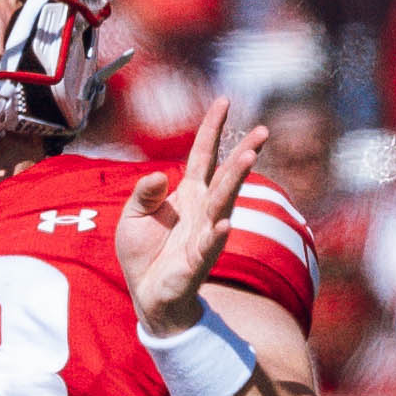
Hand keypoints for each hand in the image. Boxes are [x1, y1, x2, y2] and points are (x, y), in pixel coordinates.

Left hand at [117, 98, 267, 336]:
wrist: (147, 293)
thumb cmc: (143, 251)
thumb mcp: (133, 214)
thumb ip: (144, 192)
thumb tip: (160, 174)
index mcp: (188, 193)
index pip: (203, 155)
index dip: (212, 129)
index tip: (223, 101)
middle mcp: (203, 209)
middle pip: (225, 175)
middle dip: (243, 152)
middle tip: (262, 131)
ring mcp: (205, 233)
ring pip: (223, 202)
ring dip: (236, 180)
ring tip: (248, 157)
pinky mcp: (198, 259)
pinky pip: (209, 245)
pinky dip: (216, 234)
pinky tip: (224, 223)